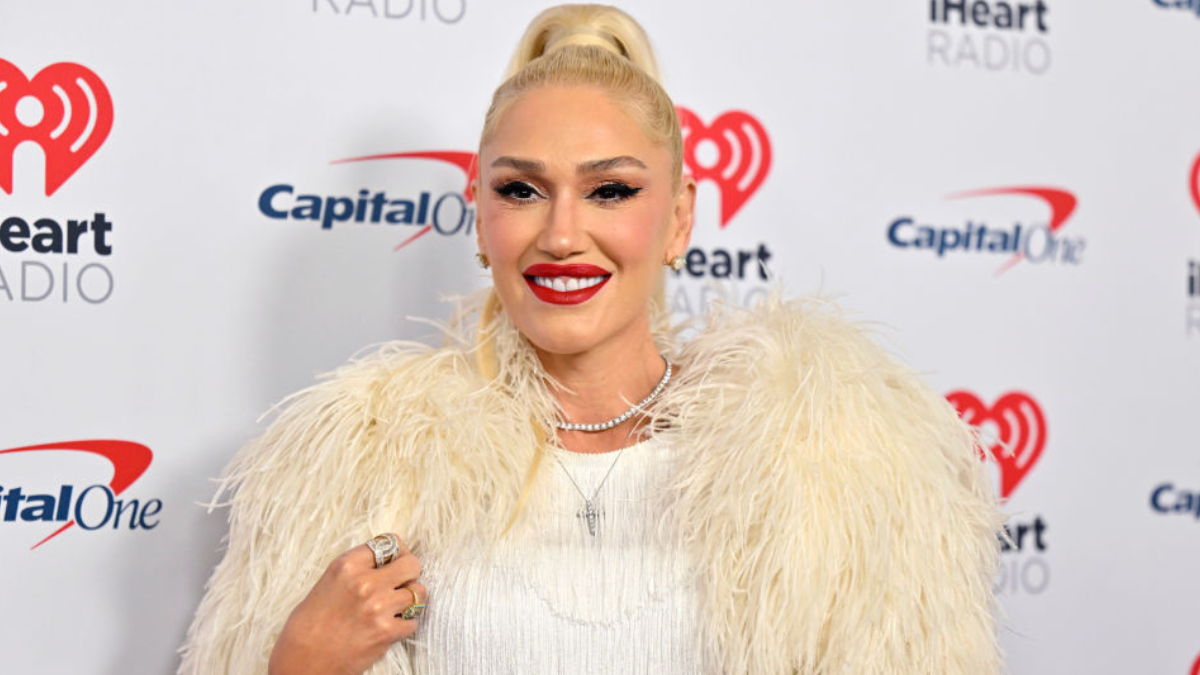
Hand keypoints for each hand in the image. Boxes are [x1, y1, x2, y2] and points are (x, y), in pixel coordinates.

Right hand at [268, 534, 424, 674]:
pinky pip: (413, 621)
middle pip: (412, 564)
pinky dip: (405, 625)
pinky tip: (390, 626)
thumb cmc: (308, 624)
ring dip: (410, 600)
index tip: (394, 562)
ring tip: (396, 606)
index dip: (396, 553)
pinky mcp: (385, 632)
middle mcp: (365, 582)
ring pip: (419, 592)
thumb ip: (356, 570)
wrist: (301, 661)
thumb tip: (384, 563)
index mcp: (347, 565)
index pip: (389, 543)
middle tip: (401, 583)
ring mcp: (378, 607)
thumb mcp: (328, 582)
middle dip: (410, 573)